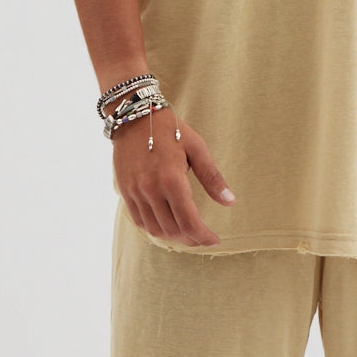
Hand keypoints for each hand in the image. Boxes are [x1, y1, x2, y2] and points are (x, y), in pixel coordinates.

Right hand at [112, 106, 235, 246]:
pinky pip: (139, 220)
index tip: (214, 240)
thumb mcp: (196, 147)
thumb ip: (212, 177)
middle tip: (203, 237)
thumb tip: (230, 202)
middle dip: (191, 238)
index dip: (203, 236)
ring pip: (155, 229)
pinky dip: (154, 229)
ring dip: (173, 237)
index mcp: (172, 180)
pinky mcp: (125, 191)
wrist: (134, 116)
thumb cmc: (170, 129)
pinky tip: (167, 226)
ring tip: (188, 234)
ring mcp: (135, 192)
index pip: (189, 221)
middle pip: (172, 229)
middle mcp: (151, 190)